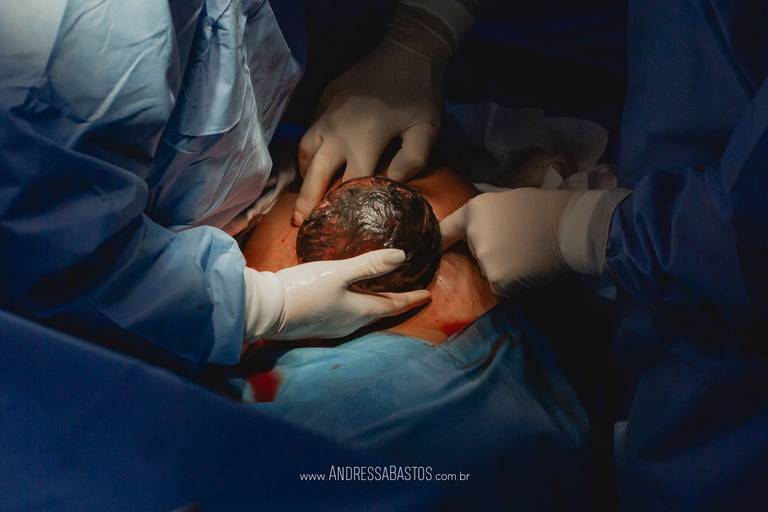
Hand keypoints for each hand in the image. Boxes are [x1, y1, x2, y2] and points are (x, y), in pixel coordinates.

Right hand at [244, 249, 430, 339]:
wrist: (265, 310)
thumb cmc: (304, 289)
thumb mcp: (339, 272)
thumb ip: (369, 264)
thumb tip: (402, 256)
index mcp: (360, 312)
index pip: (393, 306)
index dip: (411, 299)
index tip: (427, 295)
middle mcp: (350, 324)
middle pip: (380, 313)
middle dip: (396, 303)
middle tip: (409, 293)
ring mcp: (333, 328)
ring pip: (363, 315)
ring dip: (377, 305)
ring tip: (383, 294)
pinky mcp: (318, 325)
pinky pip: (347, 316)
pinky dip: (358, 306)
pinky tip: (351, 298)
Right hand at [293, 41, 443, 224]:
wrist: (406, 50)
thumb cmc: (419, 94)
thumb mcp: (425, 131)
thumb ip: (410, 163)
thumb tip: (390, 186)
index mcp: (362, 142)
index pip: (347, 185)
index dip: (340, 210)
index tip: (335, 229)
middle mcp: (336, 132)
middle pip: (316, 175)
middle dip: (307, 201)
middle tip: (299, 224)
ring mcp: (326, 115)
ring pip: (304, 152)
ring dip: (304, 175)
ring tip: (305, 193)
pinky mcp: (323, 101)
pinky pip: (308, 132)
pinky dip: (307, 152)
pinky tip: (314, 161)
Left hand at [439, 188, 577, 295]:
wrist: (573, 227)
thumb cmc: (549, 210)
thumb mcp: (509, 201)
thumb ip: (489, 218)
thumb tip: (480, 231)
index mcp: (475, 210)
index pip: (447, 229)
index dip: (440, 241)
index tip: (433, 250)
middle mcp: (473, 234)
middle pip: (475, 254)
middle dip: (491, 254)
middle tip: (518, 245)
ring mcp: (484, 259)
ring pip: (489, 272)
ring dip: (504, 270)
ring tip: (528, 256)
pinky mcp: (497, 279)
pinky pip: (500, 287)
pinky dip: (513, 284)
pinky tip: (530, 270)